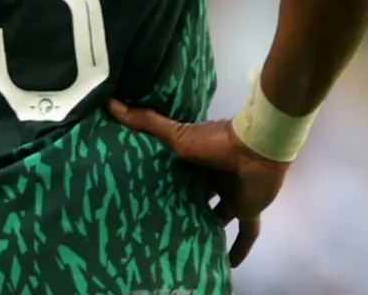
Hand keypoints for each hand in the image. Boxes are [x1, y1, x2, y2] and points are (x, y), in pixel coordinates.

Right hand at [108, 99, 288, 266]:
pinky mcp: (248, 209)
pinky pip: (246, 232)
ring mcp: (232, 194)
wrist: (256, 149)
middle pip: (196, 196)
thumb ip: (146, 122)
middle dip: (184, 208)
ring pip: (217, 216)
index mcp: (196, 159)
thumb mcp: (175, 135)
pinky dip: (239, 247)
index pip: (178, 174)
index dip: (164, 182)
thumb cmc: (215, 142)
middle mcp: (213, 177)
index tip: (146, 194)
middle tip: (163, 223)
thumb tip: (111, 104)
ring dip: (207, 228)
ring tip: (187, 244)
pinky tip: (229, 263)